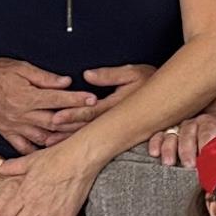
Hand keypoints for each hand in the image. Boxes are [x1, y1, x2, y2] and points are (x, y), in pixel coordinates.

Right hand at [0, 56, 96, 153]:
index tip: (93, 100)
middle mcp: (21, 114)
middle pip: (54, 122)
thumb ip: (44, 77)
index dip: (77, 100)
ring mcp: (14, 126)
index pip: (57, 99)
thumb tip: (66, 82)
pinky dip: (38, 152)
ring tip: (80, 139)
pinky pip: (24, 147)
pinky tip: (51, 153)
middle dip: (76, 122)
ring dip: (62, 139)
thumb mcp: (21, 67)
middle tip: (94, 121)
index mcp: (26, 96)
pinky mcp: (7, 132)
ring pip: (44, 137)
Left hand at [42, 65, 156, 134]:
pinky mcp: (116, 129)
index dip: (72, 114)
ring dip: (69, 138)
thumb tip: (87, 75)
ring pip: (88, 134)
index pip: (90, 112)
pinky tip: (64, 142)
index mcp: (116, 105)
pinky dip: (78, 139)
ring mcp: (115, 126)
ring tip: (49, 142)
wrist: (169, 97)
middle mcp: (114, 119)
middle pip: (85, 127)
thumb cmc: (150, 82)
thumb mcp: (134, 73)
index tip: (56, 118)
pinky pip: (95, 136)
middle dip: (65, 131)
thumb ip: (110, 75)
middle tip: (45, 136)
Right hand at [148, 110, 215, 168]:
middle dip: (187, 149)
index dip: (206, 141)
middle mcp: (193, 122)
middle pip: (188, 133)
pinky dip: (155, 142)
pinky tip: (154, 152)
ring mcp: (179, 126)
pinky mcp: (168, 131)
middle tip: (189, 164)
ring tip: (169, 162)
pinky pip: (159, 135)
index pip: (208, 129)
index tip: (206, 153)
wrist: (215, 117)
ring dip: (169, 148)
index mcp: (211, 121)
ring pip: (172, 134)